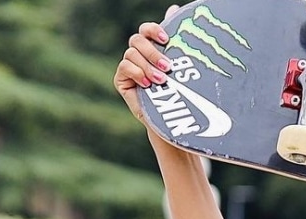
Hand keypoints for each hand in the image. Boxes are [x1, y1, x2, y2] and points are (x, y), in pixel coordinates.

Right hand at [112, 6, 179, 123]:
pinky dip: (137, 73)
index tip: (166, 39)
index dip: (153, 29)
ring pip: (131, 54)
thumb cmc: (182, 93)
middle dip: (152, 52)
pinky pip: (124, 67)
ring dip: (148, 66)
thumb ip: (178, 40)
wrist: (174, 120)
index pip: (146, 30)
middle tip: (168, 66)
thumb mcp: (184, 66)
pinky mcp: (122, 80)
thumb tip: (173, 7)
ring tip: (162, 80)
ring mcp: (129, 67)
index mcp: (154, 48)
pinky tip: (148, 84)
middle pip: (137, 40)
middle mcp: (140, 55)